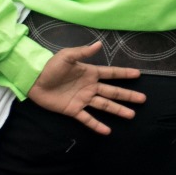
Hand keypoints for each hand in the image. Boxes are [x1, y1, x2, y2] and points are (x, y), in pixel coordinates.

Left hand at [27, 42, 145, 135]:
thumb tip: (99, 43)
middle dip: (128, 95)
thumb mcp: (66, 56)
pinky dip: (97, 125)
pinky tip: (107, 131)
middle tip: (142, 99)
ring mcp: (83, 100)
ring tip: (131, 115)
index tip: (138, 74)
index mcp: (90, 73)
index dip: (124, 74)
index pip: (111, 73)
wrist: (33, 81)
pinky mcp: (73, 110)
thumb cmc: (50, 67)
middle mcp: (90, 87)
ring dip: (118, 110)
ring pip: (104, 105)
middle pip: (113, 92)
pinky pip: (87, 119)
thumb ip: (83, 52)